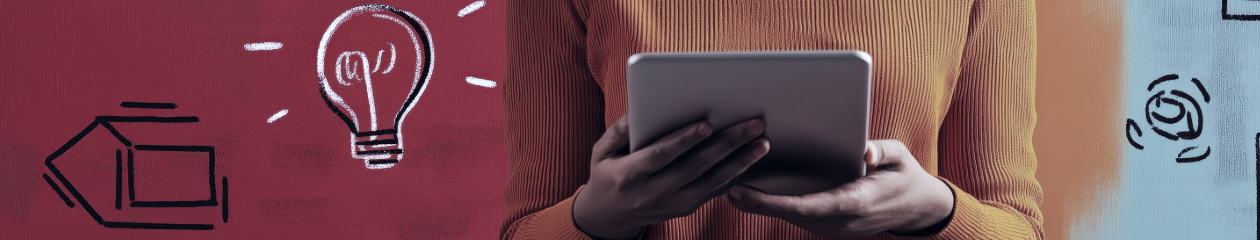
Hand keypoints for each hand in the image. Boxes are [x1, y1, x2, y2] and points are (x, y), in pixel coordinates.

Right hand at [573, 116, 770, 238]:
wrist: (608, 217)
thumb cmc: (605, 175)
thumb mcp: (600, 151)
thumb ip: (620, 129)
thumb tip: (641, 106)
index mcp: (629, 175)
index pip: (660, 156)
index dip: (684, 140)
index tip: (707, 124)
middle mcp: (653, 193)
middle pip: (695, 167)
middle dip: (726, 144)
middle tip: (752, 125)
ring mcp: (672, 204)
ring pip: (711, 182)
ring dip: (740, 162)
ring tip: (762, 143)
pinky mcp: (685, 208)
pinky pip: (714, 192)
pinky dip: (735, 176)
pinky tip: (752, 160)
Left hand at [725, 139, 954, 237]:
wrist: (917, 209)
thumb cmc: (906, 177)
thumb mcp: (902, 157)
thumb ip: (882, 153)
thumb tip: (865, 153)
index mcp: (855, 203)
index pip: (805, 206)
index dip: (770, 202)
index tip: (741, 192)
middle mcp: (840, 222)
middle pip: (788, 214)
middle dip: (754, 201)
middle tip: (719, 185)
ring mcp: (834, 229)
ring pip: (789, 217)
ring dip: (760, 204)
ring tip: (726, 184)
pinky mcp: (829, 226)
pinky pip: (797, 217)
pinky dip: (773, 204)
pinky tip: (752, 190)